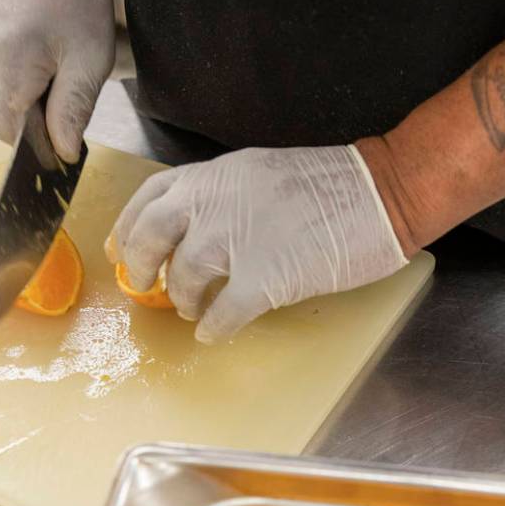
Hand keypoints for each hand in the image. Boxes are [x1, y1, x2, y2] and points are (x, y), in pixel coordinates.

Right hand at [0, 0, 114, 161]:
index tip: (63, 138)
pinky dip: (20, 72)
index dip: (38, 144)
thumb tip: (63, 154)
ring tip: (54, 57)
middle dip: (39, 112)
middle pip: (7, 113)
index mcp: (8, 62)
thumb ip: (72, 112)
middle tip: (68, 81)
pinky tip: (39, 47)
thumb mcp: (89, 61)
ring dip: (30, 90)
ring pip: (2, 93)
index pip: (11, 133)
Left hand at [107, 145, 408, 343]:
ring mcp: (238, 240)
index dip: (129, 227)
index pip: (152, 196)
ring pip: (184, 278)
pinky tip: (215, 333)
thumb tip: (200, 228)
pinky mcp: (264, 278)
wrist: (382, 192)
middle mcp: (216, 202)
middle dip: (139, 266)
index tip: (121, 248)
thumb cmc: (336, 184)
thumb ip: (227, 195)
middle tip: (143, 286)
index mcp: (217, 174)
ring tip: (195, 310)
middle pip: (151, 237)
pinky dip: (214, 328)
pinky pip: (223, 314)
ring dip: (184, 300)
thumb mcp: (265, 172)